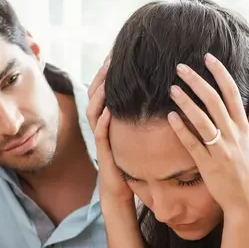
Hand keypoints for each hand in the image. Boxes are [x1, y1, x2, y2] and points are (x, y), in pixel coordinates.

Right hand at [86, 56, 134, 209]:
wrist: (120, 192)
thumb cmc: (129, 164)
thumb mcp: (134, 136)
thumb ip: (138, 119)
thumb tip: (155, 98)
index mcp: (108, 122)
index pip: (103, 92)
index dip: (107, 74)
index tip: (115, 55)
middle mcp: (100, 127)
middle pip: (94, 97)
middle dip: (101, 77)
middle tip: (109, 58)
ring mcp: (100, 140)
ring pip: (93, 112)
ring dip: (99, 95)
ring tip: (107, 79)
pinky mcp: (104, 154)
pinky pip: (101, 135)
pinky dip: (103, 122)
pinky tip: (109, 111)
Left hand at [167, 53, 248, 225]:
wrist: (247, 199)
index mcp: (245, 126)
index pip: (232, 92)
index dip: (220, 73)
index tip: (207, 57)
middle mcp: (233, 135)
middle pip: (214, 101)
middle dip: (197, 81)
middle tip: (181, 67)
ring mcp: (220, 149)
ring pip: (202, 120)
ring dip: (186, 101)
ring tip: (172, 88)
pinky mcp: (208, 164)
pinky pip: (193, 144)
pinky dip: (182, 129)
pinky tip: (170, 116)